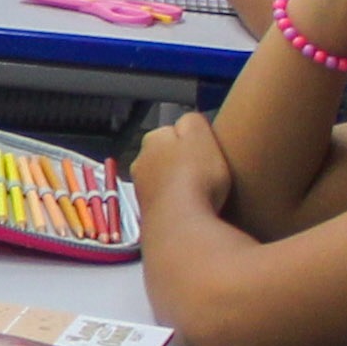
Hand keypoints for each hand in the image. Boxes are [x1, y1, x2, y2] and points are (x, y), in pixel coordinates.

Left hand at [134, 110, 234, 229]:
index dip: (192, 140)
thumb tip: (186, 124)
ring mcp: (141, 190)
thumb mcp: (200, 134)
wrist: (180, 224)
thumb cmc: (195, 175)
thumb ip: (192, 121)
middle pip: (165, 156)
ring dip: (178, 184)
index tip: (207, 151)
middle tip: (206, 173)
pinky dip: (177, 203)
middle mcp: (139, 162)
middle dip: (181, 162)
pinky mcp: (148, 214)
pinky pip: (166, 202)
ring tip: (201, 193)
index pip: (172, 131)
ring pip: (164, 180)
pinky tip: (191, 209)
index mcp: (152, 140)